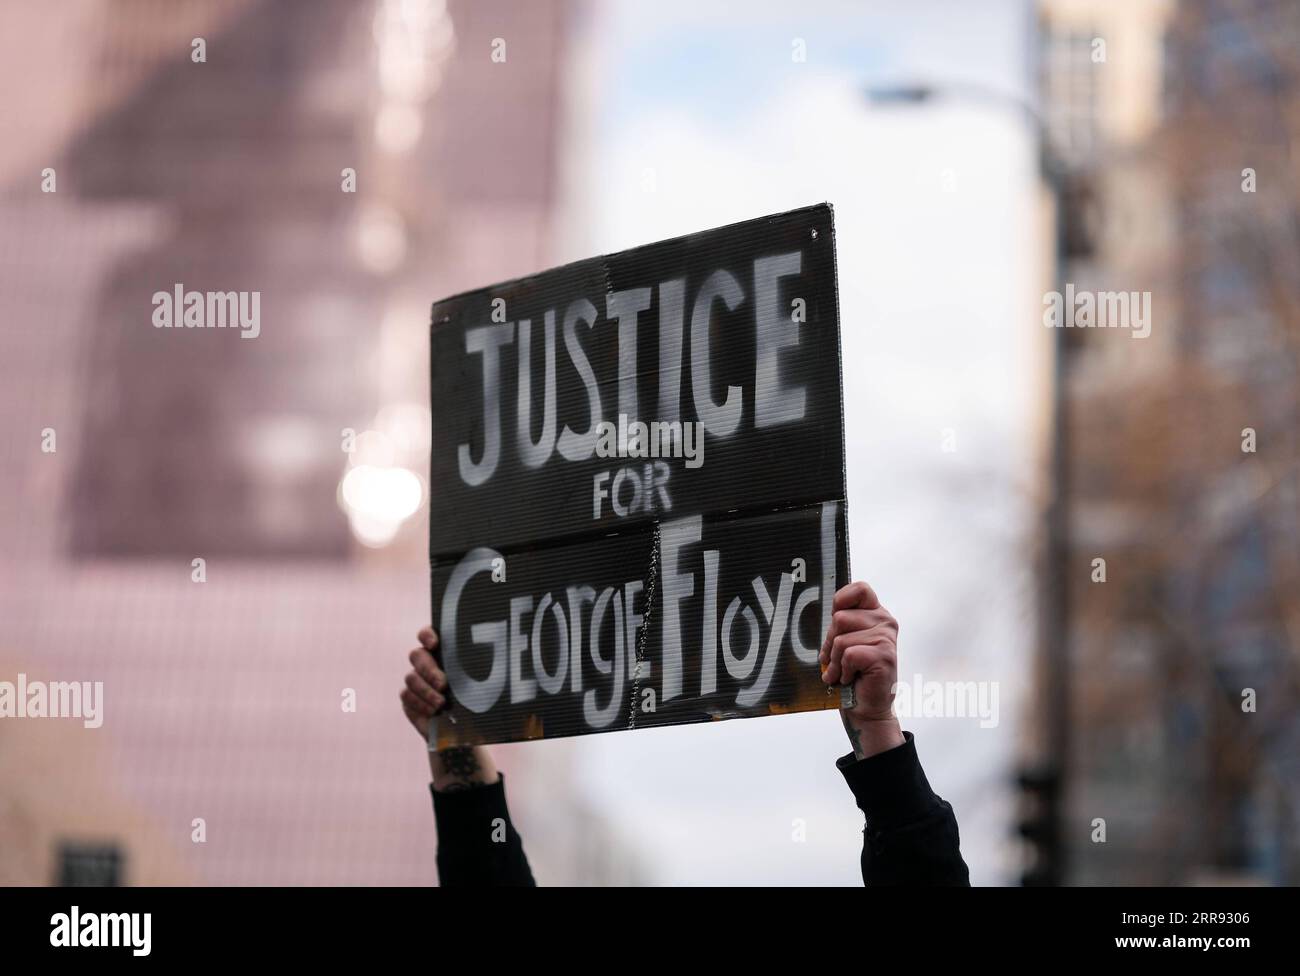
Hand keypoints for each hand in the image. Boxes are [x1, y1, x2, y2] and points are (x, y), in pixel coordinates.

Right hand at [401, 626, 498, 790]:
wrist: (466, 731)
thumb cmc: (480, 701)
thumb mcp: (486, 684)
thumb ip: (488, 670)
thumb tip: (508, 660)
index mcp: (445, 652)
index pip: (428, 634)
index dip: (427, 635)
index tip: (435, 644)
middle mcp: (427, 662)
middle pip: (417, 655)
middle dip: (429, 669)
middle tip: (443, 683)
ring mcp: (416, 679)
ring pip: (411, 677)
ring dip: (426, 691)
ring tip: (441, 703)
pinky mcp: (409, 698)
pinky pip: (406, 695)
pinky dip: (420, 704)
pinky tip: (433, 712)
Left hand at [820, 581, 904, 758]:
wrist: (866, 709)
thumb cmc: (852, 676)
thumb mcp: (844, 643)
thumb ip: (840, 625)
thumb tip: (826, 611)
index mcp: (876, 614)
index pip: (860, 589)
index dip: (841, 599)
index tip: (834, 615)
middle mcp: (885, 622)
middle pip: (840, 617)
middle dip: (830, 643)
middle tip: (837, 661)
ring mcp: (886, 638)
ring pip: (841, 639)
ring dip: (836, 661)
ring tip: (844, 672)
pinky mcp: (884, 655)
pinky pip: (848, 654)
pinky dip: (844, 671)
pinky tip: (852, 678)